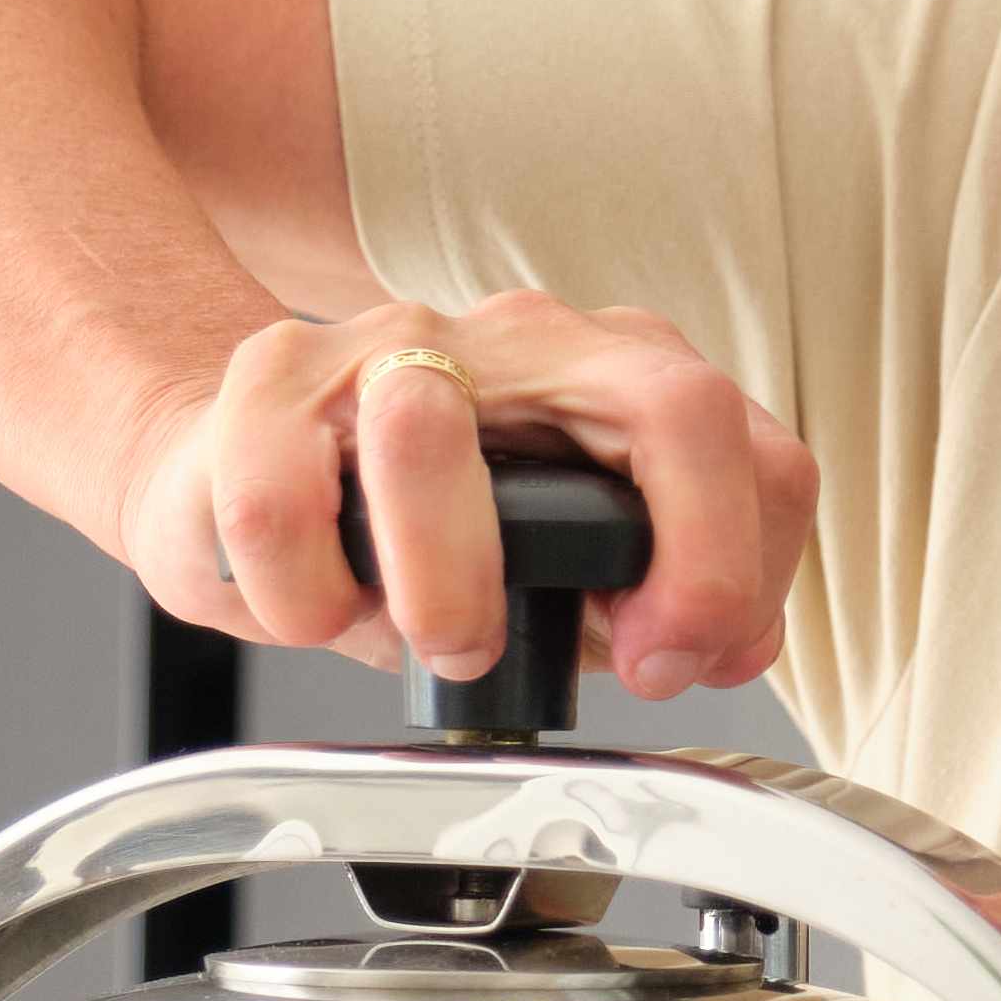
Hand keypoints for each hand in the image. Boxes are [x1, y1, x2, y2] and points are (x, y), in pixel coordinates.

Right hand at [113, 291, 816, 697]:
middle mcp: (524, 341)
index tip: (685, 656)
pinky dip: (302, 595)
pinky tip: (316, 611)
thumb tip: (726, 643)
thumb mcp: (562, 571)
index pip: (743, 438)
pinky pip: (278, 500)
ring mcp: (393, 346)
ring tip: (440, 640)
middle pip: (664, 403)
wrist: (257, 484)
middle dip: (678, 557)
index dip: (741, 565)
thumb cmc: (420, 533)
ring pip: (429, 432)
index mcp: (615, 376)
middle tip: (627, 659)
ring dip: (446, 581)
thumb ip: (654, 597)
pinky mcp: (268, 382)